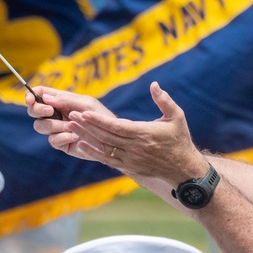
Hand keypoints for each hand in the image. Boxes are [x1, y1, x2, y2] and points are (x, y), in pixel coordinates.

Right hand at [27, 86, 115, 160]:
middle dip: (38, 110)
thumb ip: (66, 100)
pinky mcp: (61, 143)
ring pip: (40, 126)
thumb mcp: (86, 104)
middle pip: (34, 111)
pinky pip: (52, 140)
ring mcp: (57, 129)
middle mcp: (56, 114)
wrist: (111, 139)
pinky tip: (75, 136)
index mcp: (60, 101)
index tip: (30, 100)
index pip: (40, 95)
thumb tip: (46, 98)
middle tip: (50, 111)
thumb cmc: (101, 117)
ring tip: (71, 126)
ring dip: (54, 125)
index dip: (31, 96)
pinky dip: (62, 137)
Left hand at [62, 82, 207, 183]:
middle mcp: (134, 148)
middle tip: (70, 115)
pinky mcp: (128, 167)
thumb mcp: (176, 117)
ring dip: (86, 136)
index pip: (116, 127)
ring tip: (69, 126)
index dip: (98, 121)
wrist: (183, 169)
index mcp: (144, 134)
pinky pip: (107, 159)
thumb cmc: (179, 139)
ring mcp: (130, 159)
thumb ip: (164, 100)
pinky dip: (93, 152)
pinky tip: (80, 144)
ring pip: (103, 147)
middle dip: (87, 126)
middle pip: (105, 136)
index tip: (84, 112)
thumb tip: (154, 84)